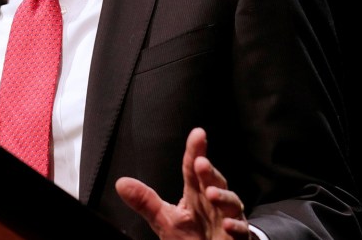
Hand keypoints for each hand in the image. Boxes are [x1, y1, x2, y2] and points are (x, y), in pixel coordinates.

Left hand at [115, 127, 250, 239]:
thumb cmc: (192, 236)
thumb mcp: (164, 220)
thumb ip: (146, 202)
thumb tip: (120, 183)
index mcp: (196, 194)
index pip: (193, 169)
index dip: (195, 151)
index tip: (198, 133)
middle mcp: (214, 203)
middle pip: (214, 182)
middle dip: (209, 172)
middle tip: (200, 162)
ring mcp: (228, 219)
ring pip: (231, 203)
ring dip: (223, 197)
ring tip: (211, 193)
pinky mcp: (237, 239)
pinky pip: (241, 232)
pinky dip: (236, 227)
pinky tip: (228, 224)